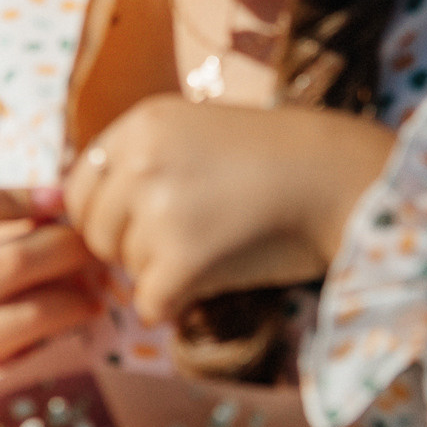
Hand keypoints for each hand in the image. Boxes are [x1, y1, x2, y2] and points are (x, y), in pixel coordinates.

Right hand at [0, 186, 103, 423]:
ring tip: (89, 293)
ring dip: (75, 297)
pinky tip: (74, 323)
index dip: (15, 195)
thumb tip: (59, 201)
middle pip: (11, 259)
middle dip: (67, 247)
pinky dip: (64, 335)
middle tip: (92, 247)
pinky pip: (37, 354)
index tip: (58, 199)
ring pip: (35, 309)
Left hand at [65, 99, 395, 323]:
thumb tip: (88, 208)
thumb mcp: (205, 128)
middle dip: (135, 243)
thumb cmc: (287, 155)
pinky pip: (151, 303)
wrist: (347, 178)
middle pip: (98, 232)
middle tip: (196, 233)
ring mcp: (157, 212)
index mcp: (144, 123)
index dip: (109, 211)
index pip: (79, 187)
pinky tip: (220, 274)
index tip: (148, 217)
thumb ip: (148, 156)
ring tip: (222, 242)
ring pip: (127, 268)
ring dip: (164, 269)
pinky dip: (180, 301)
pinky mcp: (179, 262)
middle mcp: (140, 163)